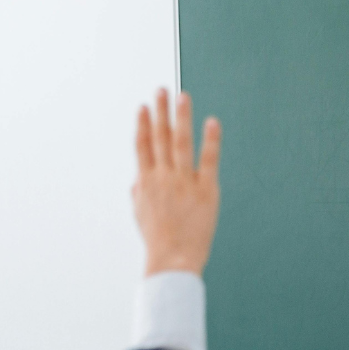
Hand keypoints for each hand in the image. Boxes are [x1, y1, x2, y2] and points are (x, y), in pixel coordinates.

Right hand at [133, 89, 221, 276]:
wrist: (172, 259)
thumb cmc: (157, 241)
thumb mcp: (140, 215)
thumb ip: (138, 193)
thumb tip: (136, 180)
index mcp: (146, 182)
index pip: (142, 146)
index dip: (143, 125)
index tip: (144, 106)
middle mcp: (163, 177)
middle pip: (160, 138)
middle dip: (161, 112)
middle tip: (161, 90)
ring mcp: (184, 182)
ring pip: (181, 143)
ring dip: (181, 117)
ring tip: (183, 96)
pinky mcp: (205, 190)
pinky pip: (209, 160)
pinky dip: (211, 140)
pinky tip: (212, 122)